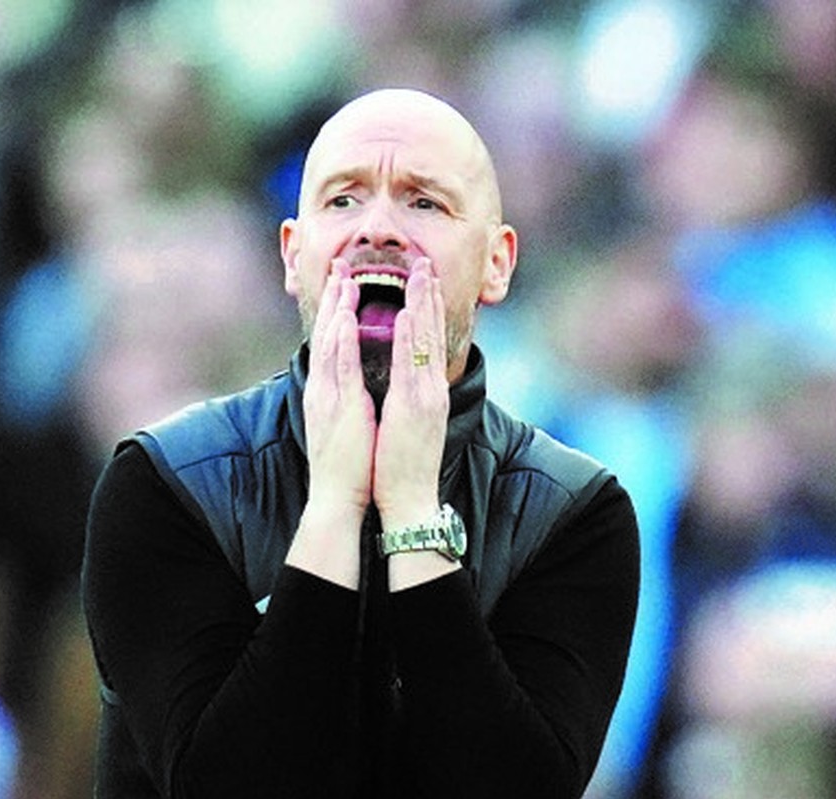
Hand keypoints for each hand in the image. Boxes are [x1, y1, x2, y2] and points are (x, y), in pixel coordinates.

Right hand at [288, 260, 373, 587]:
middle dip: (335, 298)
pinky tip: (346, 317)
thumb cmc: (351, 465)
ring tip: (345, 277)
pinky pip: (339, 366)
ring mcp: (329, 395)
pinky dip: (342, 339)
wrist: (339, 497)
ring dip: (338, 307)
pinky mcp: (338, 406)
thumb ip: (352, 399)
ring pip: (332, 342)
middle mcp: (326, 388)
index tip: (346, 282)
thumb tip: (360, 384)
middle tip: (341, 264)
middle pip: (329, 334)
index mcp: (331, 392)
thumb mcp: (350, 423)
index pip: (334, 343)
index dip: (338, 310)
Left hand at [374, 258, 447, 531]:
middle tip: (425, 262)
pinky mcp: (414, 408)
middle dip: (429, 296)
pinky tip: (407, 315)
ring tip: (420, 273)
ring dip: (422, 305)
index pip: (430, 341)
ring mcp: (425, 396)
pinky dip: (410, 339)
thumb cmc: (403, 465)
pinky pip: (411, 366)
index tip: (424, 280)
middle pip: (433, 333)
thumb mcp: (410, 424)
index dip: (428, 308)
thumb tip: (405, 380)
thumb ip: (411, 398)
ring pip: (425, 342)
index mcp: (427, 392)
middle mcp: (431, 389)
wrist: (410, 499)